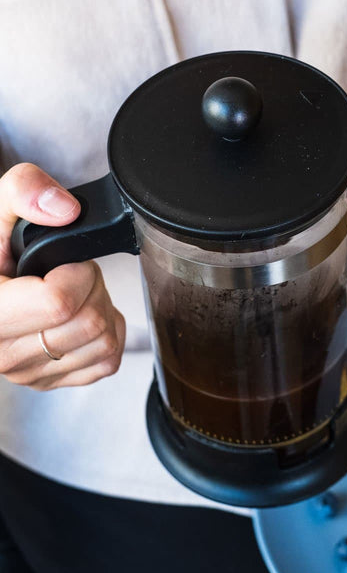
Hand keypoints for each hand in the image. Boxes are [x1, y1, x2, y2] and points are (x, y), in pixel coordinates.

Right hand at [0, 163, 125, 389]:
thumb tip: (66, 211)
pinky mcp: (51, 381)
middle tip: (73, 274)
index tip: (66, 263)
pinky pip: (108, 362)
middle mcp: (3, 351)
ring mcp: (28, 372)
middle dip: (93, 287)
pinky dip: (110, 334)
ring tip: (77, 293)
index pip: (60, 304)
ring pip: (104, 342)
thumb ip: (24, 192)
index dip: (78, 274)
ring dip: (102, 309)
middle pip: (89, 323)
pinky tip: (86, 315)